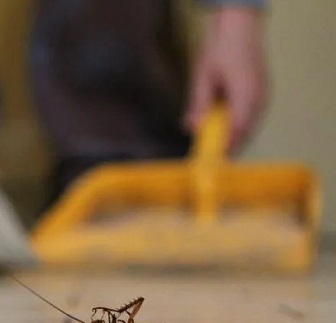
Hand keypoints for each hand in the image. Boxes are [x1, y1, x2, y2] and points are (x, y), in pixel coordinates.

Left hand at [184, 6, 267, 152]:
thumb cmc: (219, 50)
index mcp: (245, 93)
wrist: (238, 28)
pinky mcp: (261, 94)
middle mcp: (258, 98)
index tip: (213, 161)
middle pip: (246, 131)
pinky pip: (250, 117)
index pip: (238, 129)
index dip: (227, 147)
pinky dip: (238, 126)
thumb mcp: (202, 77)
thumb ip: (198, 104)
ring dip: (234, 137)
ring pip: (249, 126)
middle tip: (211, 160)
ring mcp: (263, 96)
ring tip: (216, 149)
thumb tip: (192, 128)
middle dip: (229, 147)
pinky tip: (223, 130)